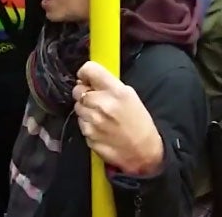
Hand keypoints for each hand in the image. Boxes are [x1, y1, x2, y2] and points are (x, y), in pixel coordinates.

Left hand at [73, 61, 163, 175]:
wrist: (144, 152)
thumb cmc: (139, 123)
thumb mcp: (130, 95)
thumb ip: (109, 84)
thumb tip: (88, 79)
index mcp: (116, 91)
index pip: (89, 70)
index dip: (85, 72)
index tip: (87, 77)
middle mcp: (102, 105)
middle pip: (77, 90)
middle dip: (84, 92)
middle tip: (96, 98)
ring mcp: (93, 122)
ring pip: (77, 106)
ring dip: (85, 108)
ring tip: (101, 115)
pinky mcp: (88, 136)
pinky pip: (80, 123)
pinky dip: (87, 123)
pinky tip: (100, 127)